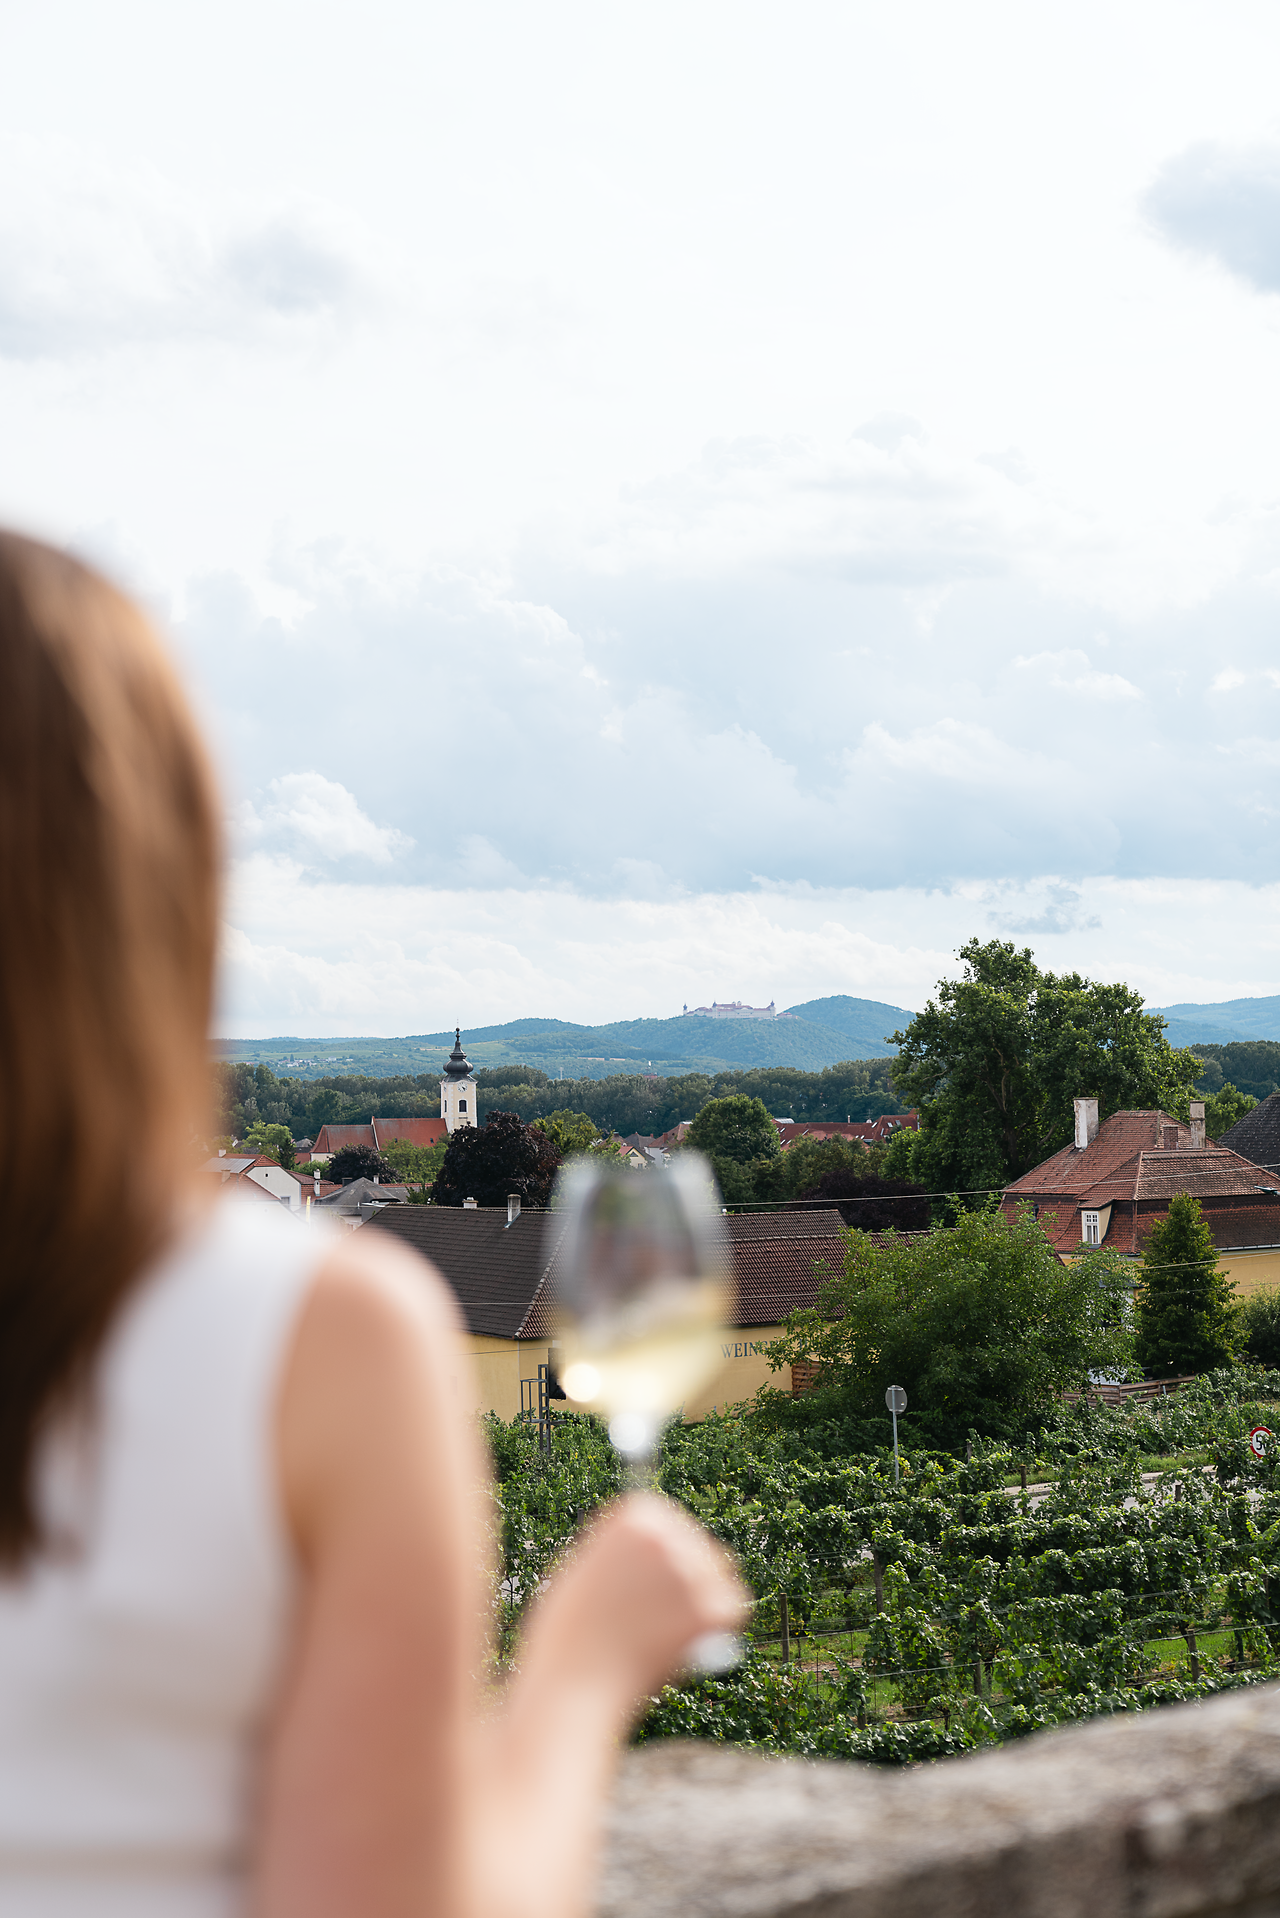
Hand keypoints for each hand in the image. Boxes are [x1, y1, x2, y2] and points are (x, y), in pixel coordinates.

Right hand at [521, 1494, 747, 1704]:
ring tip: (674, 1625)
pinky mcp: (713, 1608)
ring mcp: (693, 1570)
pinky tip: (690, 1640)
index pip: (665, 1519)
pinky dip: (718, 1625)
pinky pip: (731, 1608)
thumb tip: (653, 1551)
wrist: (576, 1680)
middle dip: (688, 1569)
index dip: (658, 1548)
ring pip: (720, 1572)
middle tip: (667, 1607)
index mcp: (637, 1514)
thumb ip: (621, 1551)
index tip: (646, 1575)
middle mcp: (669, 1534)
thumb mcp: (586, 1567)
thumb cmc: (570, 1631)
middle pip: (696, 1542)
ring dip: (706, 1593)